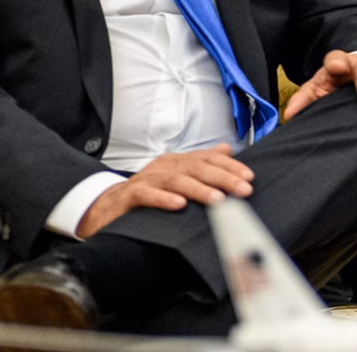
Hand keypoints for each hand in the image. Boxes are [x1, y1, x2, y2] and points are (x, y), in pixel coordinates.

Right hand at [77, 144, 252, 237]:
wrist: (107, 207)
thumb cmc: (148, 193)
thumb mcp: (177, 177)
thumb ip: (201, 163)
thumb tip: (226, 150)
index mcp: (177, 161)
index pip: (208, 158)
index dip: (230, 166)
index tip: (249, 177)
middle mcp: (164, 166)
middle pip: (197, 167)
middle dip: (223, 178)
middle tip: (243, 190)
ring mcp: (146, 179)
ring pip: (176, 180)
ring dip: (199, 189)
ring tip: (218, 200)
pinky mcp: (130, 196)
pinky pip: (147, 195)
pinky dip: (163, 199)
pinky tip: (179, 205)